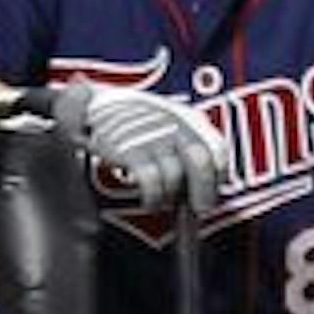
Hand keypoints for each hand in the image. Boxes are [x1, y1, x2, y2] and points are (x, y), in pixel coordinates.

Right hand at [49, 81, 227, 211]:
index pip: (218, 148)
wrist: (93, 104)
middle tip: (201, 208)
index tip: (216, 189)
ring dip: (171, 197)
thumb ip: (187, 144)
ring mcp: (152, 137)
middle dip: (204, 191)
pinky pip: (151, 183)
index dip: (220, 173)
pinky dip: (153, 198)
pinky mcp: (130, 150)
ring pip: (175, 177)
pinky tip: (151, 202)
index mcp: (188, 118)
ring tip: (164, 202)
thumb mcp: (168, 120)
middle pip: (201, 162)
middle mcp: (174, 125)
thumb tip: (203, 183)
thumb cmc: (134, 119)